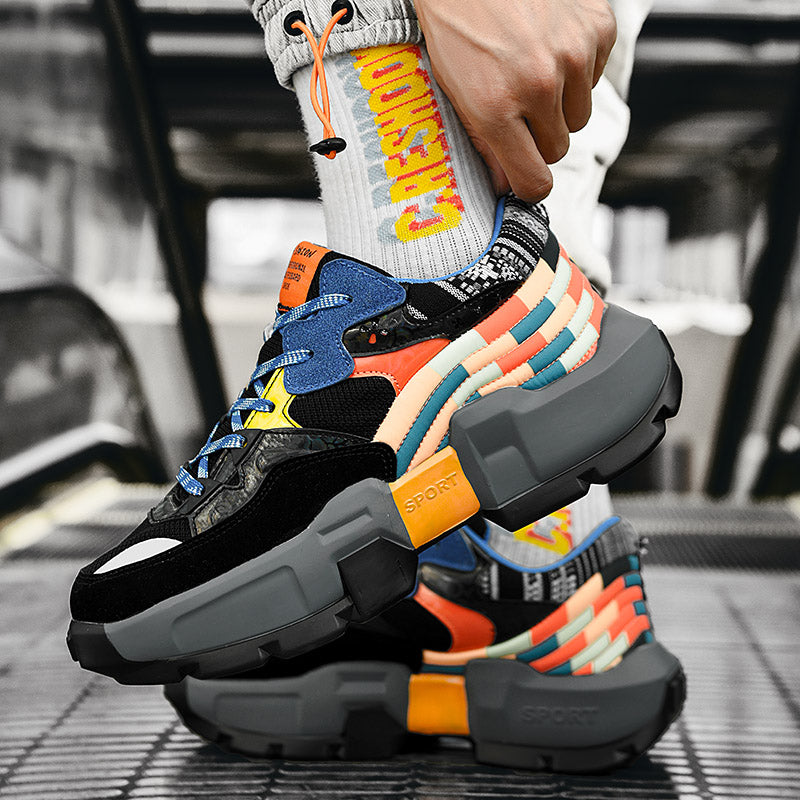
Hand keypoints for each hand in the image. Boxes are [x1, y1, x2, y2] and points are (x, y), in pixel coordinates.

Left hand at [415, 0, 616, 201]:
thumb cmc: (458, 22)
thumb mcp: (455, 91)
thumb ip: (484, 143)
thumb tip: (505, 184)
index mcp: (496, 107)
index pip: (535, 180)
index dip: (530, 184)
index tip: (526, 178)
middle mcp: (538, 85)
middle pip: (558, 149)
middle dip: (540, 137)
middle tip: (518, 107)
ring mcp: (572, 55)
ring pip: (580, 116)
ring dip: (561, 104)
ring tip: (533, 71)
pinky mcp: (596, 28)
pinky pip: (596, 76)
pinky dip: (578, 69)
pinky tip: (550, 46)